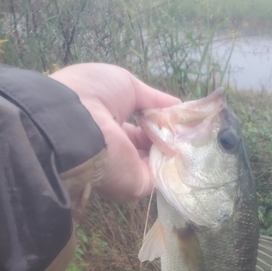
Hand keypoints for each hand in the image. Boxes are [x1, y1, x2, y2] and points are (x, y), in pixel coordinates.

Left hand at [50, 63, 179, 201]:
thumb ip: (153, 98)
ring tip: (195, 136)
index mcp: (111, 127)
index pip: (142, 130)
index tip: (180, 118)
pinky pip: (161, 177)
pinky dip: (177, 164)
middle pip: (152, 148)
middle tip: (192, 128)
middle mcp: (118, 151)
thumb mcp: (126, 85)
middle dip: (172, 137)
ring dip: (177, 150)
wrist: (75, 121)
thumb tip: (178, 106)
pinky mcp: (135, 185)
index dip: (161, 123)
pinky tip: (190, 149)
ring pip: (160, 163)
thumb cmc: (95, 95)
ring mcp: (127, 170)